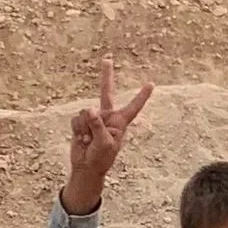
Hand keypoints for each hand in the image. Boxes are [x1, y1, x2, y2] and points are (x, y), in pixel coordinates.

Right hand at [64, 60, 154, 211]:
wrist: (85, 168)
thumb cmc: (101, 159)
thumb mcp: (105, 144)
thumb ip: (98, 125)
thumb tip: (89, 109)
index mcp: (120, 122)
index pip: (133, 107)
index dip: (142, 96)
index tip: (151, 84)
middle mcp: (107, 117)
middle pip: (106, 92)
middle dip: (106, 76)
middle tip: (107, 59)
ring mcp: (94, 118)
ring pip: (85, 112)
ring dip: (84, 127)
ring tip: (88, 141)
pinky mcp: (81, 122)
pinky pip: (76, 119)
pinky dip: (77, 130)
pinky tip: (81, 139)